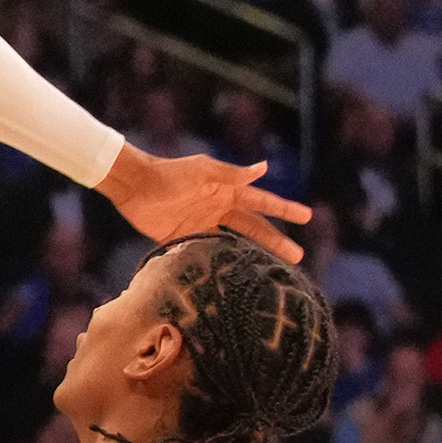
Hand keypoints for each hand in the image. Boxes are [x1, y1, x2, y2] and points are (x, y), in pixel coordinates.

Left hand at [101, 140, 307, 267]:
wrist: (134, 187)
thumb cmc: (170, 175)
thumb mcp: (203, 172)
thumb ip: (232, 174)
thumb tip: (265, 168)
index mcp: (227, 191)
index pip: (262, 202)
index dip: (284, 209)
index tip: (307, 216)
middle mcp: (219, 208)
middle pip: (254, 227)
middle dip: (276, 240)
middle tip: (298, 257)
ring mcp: (204, 224)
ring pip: (235, 242)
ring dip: (253, 254)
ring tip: (273, 269)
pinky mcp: (185, 239)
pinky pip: (209, 252)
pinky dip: (222, 262)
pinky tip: (235, 274)